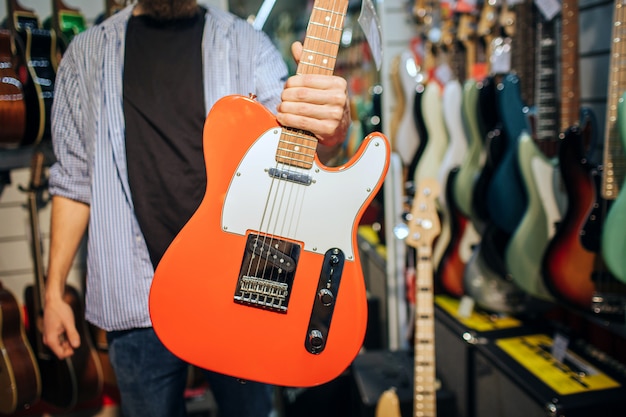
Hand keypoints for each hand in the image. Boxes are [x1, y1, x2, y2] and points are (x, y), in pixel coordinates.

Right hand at [43, 293, 80, 358]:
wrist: (53, 302)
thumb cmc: (60, 310)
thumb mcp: (69, 322)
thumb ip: (72, 334)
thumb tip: (76, 346)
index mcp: (50, 339)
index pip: (60, 354)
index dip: (70, 352)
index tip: (76, 343)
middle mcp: (47, 340)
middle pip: (60, 351)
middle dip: (69, 346)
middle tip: (73, 333)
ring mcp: (48, 337)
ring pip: (60, 346)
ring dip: (68, 341)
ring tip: (70, 329)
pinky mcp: (51, 334)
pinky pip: (59, 340)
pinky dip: (65, 337)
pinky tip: (68, 328)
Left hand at [276, 41, 350, 159]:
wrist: (338, 130)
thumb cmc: (325, 103)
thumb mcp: (319, 84)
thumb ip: (307, 65)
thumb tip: (296, 45)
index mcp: (338, 83)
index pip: (307, 79)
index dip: (291, 82)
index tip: (285, 86)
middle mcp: (339, 98)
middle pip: (302, 94)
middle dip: (286, 96)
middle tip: (281, 99)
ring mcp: (335, 115)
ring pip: (301, 109)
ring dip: (285, 109)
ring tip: (280, 108)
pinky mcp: (328, 129)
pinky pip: (302, 122)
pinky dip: (288, 120)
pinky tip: (283, 118)